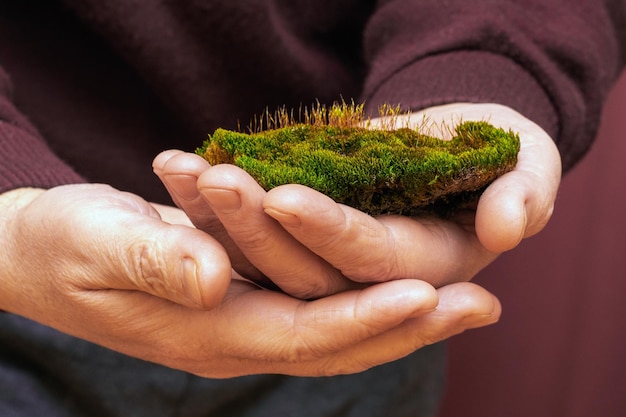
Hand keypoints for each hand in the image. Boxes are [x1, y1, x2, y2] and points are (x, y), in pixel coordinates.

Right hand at [0, 184, 499, 376]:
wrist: (39, 253)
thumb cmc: (59, 245)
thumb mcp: (94, 242)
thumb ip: (152, 259)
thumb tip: (211, 276)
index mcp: (205, 332)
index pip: (302, 333)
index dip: (365, 317)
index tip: (429, 294)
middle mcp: (234, 335)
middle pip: (336, 341)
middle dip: (410, 326)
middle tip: (482, 303)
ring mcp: (241, 319)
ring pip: (336, 326)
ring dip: (400, 311)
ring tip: (466, 294)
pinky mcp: (242, 296)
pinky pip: (316, 301)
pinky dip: (364, 293)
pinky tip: (405, 276)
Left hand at [153, 103, 560, 296]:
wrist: (473, 152)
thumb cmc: (509, 160)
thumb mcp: (529, 167)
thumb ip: (524, 195)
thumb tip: (508, 228)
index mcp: (426, 271)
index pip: (368, 261)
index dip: (328, 231)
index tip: (280, 196)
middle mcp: (371, 281)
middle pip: (303, 268)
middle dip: (254, 225)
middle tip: (211, 176)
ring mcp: (333, 263)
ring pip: (268, 254)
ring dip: (220, 216)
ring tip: (179, 167)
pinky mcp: (307, 240)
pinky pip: (257, 228)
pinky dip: (217, 202)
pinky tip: (183, 166)